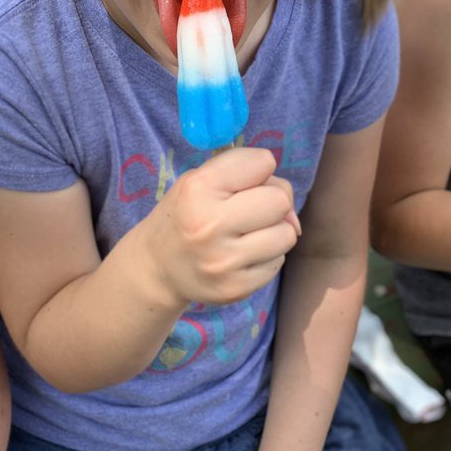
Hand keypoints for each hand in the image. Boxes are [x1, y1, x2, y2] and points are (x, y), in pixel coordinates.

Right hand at [147, 147, 300, 309]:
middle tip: (246, 210)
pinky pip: (277, 263)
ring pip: (286, 234)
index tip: (239, 182)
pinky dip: (265, 256)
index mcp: (198, 188)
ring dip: (272, 231)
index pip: (263, 162)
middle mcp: (210, 225)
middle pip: (280, 200)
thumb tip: (293, 219)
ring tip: (244, 235)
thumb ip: (250, 179)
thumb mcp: (200, 180)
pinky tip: (240, 256)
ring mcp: (223, 261)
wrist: (156, 267)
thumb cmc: (186, 214)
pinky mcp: (235, 288)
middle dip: (270, 202)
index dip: (257, 170)